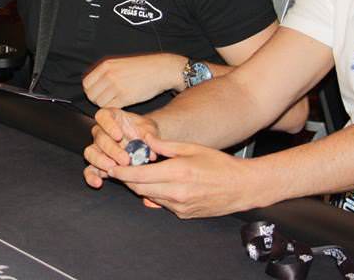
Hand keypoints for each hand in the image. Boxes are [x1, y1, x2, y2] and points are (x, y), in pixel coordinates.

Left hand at [83, 54, 185, 107]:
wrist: (161, 69)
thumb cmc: (141, 68)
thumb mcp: (119, 63)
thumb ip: (106, 72)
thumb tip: (94, 84)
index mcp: (106, 66)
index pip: (86, 84)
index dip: (91, 91)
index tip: (99, 93)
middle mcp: (109, 75)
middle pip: (91, 95)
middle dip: (97, 99)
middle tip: (107, 100)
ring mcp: (117, 86)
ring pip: (100, 103)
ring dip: (106, 105)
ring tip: (115, 102)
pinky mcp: (126, 97)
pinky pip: (111, 108)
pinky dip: (114, 109)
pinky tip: (121, 104)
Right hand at [83, 108, 158, 188]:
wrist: (145, 142)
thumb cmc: (144, 132)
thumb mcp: (149, 129)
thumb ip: (149, 136)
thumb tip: (150, 150)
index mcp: (111, 117)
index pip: (103, 116)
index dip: (108, 126)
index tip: (118, 135)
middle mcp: (101, 131)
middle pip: (99, 138)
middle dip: (112, 150)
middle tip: (125, 160)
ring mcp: (97, 148)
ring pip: (91, 153)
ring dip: (101, 161)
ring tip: (113, 169)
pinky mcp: (97, 164)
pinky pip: (89, 170)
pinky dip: (91, 176)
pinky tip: (98, 182)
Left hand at [105, 135, 263, 218]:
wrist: (242, 187)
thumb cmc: (219, 164)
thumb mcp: (191, 148)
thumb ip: (165, 146)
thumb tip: (144, 139)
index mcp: (177, 173)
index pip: (139, 176)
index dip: (121, 172)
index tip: (111, 167)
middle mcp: (176, 193)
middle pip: (139, 188)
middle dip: (128, 179)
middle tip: (121, 167)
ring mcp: (180, 207)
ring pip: (149, 197)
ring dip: (142, 187)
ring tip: (141, 173)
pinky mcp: (184, 214)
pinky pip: (162, 204)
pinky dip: (156, 194)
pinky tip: (161, 183)